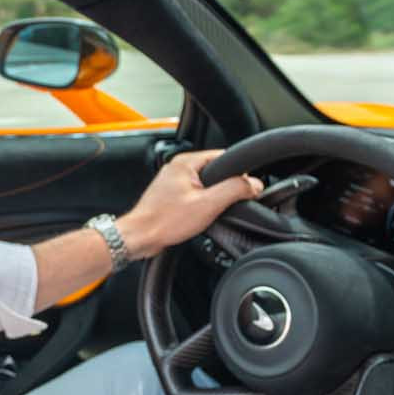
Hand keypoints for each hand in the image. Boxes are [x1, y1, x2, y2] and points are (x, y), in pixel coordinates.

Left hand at [118, 148, 262, 257]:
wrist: (139, 237)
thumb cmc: (164, 221)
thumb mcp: (208, 205)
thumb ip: (234, 190)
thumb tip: (254, 184)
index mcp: (186, 162)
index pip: (224, 157)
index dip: (239, 173)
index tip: (246, 187)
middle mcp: (177, 168)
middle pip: (216, 172)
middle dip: (225, 188)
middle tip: (225, 204)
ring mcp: (172, 182)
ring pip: (205, 185)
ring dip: (212, 198)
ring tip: (208, 212)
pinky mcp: (170, 196)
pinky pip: (194, 195)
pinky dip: (201, 205)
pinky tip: (199, 217)